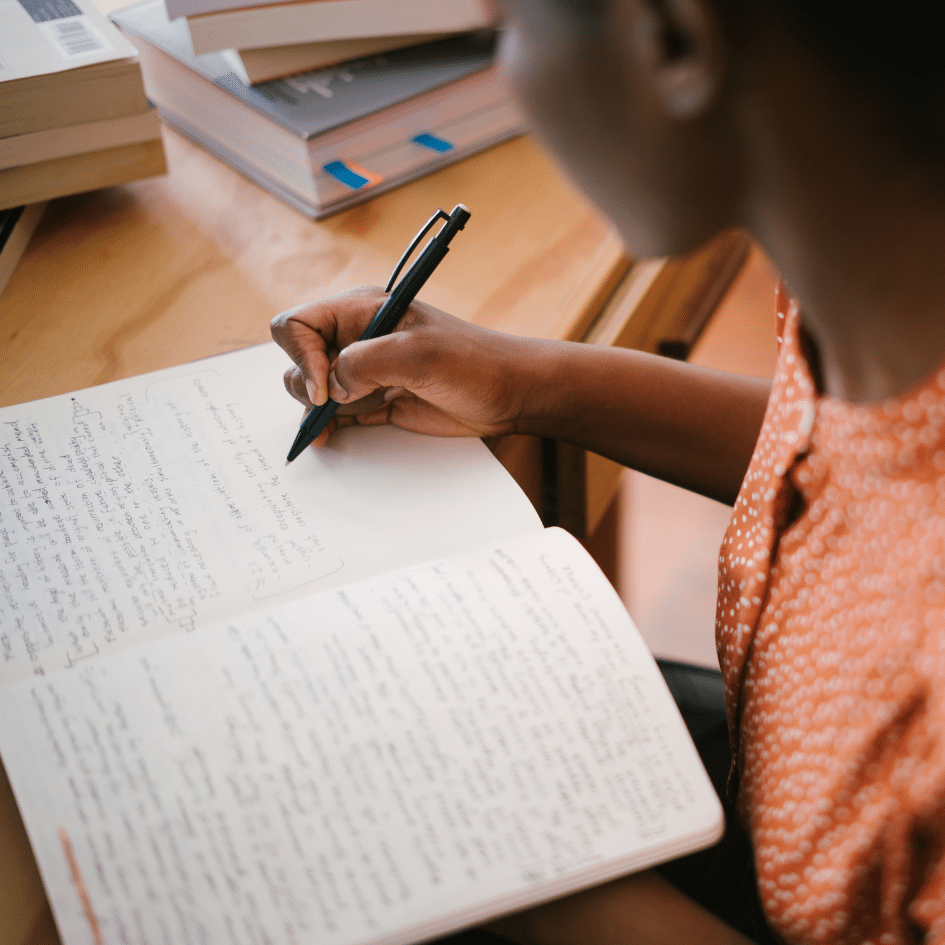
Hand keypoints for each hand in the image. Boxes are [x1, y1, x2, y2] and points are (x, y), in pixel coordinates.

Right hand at [270, 286, 538, 447]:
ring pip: (314, 389)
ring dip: (315, 410)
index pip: (299, 324)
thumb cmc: (474, 362)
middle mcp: (357, 338)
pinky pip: (337, 413)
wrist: (509, 394)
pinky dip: (327, 425)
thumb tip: (329, 386)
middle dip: (305, 385)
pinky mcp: (377, 401)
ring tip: (327, 428)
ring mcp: (366, 372)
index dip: (301, 355)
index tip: (324, 385)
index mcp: (362, 311)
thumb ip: (364, 364)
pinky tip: (328, 438)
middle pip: (300, 358)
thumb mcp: (418, 355)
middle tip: (329, 405)